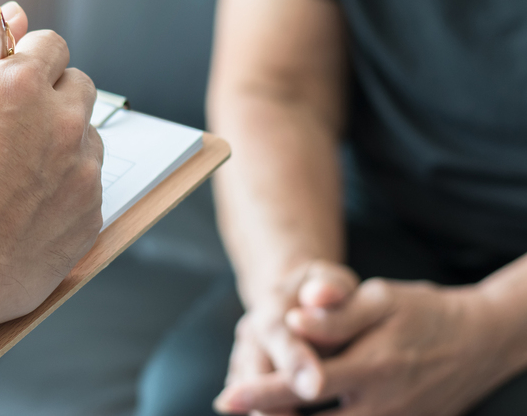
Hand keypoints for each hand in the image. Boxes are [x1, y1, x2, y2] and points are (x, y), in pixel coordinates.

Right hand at [0, 2, 103, 329]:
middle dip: (51, 95)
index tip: (12, 78)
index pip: (51, 45)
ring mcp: (81, 170)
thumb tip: (14, 14)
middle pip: (78, 85)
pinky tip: (27, 203)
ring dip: (62, 139)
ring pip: (87, 133)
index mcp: (22, 86)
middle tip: (11, 126)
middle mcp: (62, 122)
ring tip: (15, 171)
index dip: (27, 59)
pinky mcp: (90, 213)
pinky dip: (66, 184)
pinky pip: (88, 181)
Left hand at [224, 277, 503, 415]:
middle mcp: (382, 405)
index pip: (305, 386)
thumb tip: (295, 320)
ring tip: (258, 415)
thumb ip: (338, 313)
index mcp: (372, 367)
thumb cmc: (421, 312)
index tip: (227, 397)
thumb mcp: (380, 299)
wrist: (476, 340)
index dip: (263, 392)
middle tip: (232, 408)